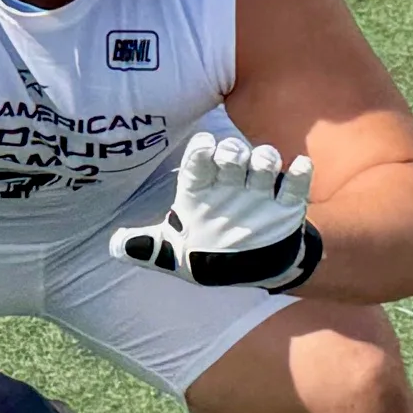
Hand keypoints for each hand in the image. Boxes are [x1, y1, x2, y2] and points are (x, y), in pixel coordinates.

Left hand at [109, 133, 321, 291]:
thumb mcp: (174, 253)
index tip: (204, 146)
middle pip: (232, 154)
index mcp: (200, 190)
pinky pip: (296, 183)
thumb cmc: (204, 252)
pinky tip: (297, 167)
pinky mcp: (286, 205)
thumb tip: (114, 246)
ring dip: (264, 159)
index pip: (198, 162)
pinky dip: (298, 173)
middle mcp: (229, 184)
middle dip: (232, 152)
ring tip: (261, 167)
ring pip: (264, 162)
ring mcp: (259, 193)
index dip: (201, 151)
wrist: (248, 267)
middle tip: (231, 159)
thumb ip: (147, 247)